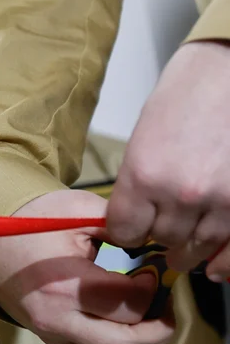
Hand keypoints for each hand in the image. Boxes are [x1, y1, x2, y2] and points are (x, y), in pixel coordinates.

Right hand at [0, 189, 174, 343]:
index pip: (130, 304)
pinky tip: (127, 324)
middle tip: (164, 305)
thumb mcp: (77, 211)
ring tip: (148, 317)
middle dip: (159, 330)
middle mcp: (59, 320)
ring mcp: (55, 336)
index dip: (154, 289)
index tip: (153, 270)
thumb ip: (120, 226)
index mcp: (65, 286)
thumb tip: (156, 243)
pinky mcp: (55, 341)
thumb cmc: (34, 223)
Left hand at [107, 41, 229, 276]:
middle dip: (159, 237)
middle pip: (163, 241)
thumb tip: (133, 220)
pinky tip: (216, 267)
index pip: (125, 232)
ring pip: (199, 249)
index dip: (126, 233)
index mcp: (143, 175)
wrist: (229, 76)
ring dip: (190, 250)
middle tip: (162, 230)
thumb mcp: (143, 140)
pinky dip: (225, 262)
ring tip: (185, 248)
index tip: (131, 228)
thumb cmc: (183, 99)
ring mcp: (221, 202)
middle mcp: (181, 195)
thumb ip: (139, 185)